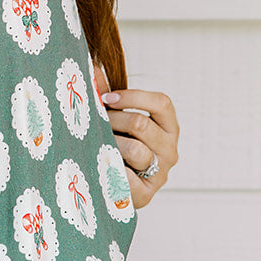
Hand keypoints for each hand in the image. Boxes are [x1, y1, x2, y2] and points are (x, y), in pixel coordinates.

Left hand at [95, 66, 178, 208]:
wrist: (115, 188)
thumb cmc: (118, 147)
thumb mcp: (117, 121)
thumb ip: (107, 97)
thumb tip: (90, 67)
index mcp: (169, 128)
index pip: (162, 103)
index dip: (133, 96)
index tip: (106, 98)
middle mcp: (170, 149)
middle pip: (141, 124)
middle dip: (113, 120)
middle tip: (95, 123)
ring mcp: (161, 172)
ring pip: (134, 149)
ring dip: (109, 143)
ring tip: (95, 144)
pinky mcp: (147, 194)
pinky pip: (126, 177)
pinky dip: (109, 168)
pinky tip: (98, 165)